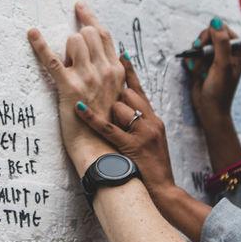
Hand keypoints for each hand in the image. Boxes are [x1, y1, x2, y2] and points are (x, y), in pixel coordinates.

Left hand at [27, 2, 126, 173]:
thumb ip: (114, 75)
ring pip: (74, 41)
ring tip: (66, 66)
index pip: (104, 35)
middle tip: (72, 54)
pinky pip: (52, 60)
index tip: (80, 7)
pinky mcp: (69, 88)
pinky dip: (40, 45)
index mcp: (117, 71)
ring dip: (66, 49)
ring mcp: (88, 78)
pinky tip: (31, 33)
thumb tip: (112, 57)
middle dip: (77, 38)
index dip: (90, 18)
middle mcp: (105, 70)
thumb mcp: (120, 96)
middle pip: (88, 34)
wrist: (103, 150)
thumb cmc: (110, 127)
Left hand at [73, 54, 176, 197]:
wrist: (163, 191)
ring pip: (120, 106)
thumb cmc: (152, 168)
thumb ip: (141, 121)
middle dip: (112, 95)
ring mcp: (142, 133)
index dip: (126, 68)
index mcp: (153, 118)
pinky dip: (91, 117)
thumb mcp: (152, 139)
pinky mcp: (132, 146)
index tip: (117, 49)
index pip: (137, 87)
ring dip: (109, 113)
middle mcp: (150, 121)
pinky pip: (108, 127)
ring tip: (108, 125)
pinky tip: (78, 106)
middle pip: (127, 93)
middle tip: (99, 97)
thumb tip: (123, 104)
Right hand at [184, 18, 240, 170]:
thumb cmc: (219, 90)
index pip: (221, 30)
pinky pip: (193, 55)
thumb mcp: (222, 65)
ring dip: (196, 57)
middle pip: (208, 35)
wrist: (209, 110)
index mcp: (237, 50)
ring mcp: (214, 58)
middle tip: (200, 58)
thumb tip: (216, 21)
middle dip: (201, 47)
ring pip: (199, 45)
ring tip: (200, 70)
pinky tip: (196, 73)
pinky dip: (192, 63)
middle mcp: (227, 52)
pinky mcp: (203, 64)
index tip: (204, 48)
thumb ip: (221, 42)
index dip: (210, 36)